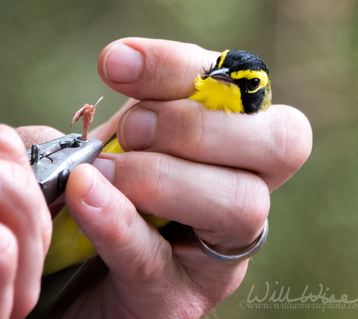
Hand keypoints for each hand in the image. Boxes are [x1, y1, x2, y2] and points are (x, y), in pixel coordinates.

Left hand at [55, 38, 311, 317]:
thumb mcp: (117, 145)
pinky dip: (119, 220)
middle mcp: (246, 191)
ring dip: (164, 175)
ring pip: (241, 204)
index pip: (242, 88)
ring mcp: (221, 251)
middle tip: (131, 130)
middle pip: (282, 142)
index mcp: (234, 142)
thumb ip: (120, 115)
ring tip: (103, 171)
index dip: (180, 67)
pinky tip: (83, 195)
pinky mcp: (180, 298)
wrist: (75, 280)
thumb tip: (116, 72)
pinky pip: (158, 259)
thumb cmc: (106, 197)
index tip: (116, 63)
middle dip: (196, 125)